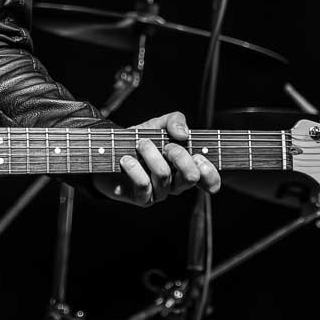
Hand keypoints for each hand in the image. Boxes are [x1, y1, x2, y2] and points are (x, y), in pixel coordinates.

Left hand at [93, 112, 220, 206]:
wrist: (109, 151)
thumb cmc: (139, 139)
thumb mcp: (159, 124)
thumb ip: (175, 121)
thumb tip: (183, 134)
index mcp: (186, 168)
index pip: (210, 181)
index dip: (209, 172)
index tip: (197, 156)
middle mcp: (176, 183)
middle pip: (191, 177)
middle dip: (179, 155)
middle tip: (166, 145)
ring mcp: (159, 193)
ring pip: (164, 175)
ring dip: (151, 154)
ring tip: (140, 143)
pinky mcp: (141, 198)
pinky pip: (144, 185)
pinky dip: (134, 168)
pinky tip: (126, 159)